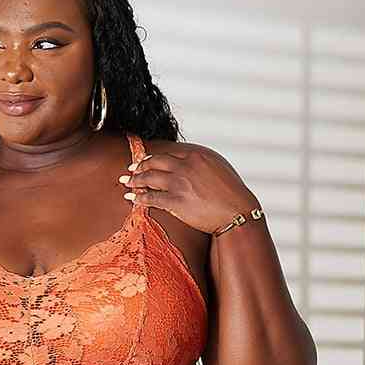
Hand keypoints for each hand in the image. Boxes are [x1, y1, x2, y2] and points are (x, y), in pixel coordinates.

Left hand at [121, 142, 260, 235]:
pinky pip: (151, 198)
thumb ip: (201, 164)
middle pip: (155, 161)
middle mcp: (186, 165)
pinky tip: (131, 198)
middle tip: (131, 169)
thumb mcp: (219, 168)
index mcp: (197, 154)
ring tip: (127, 183)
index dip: (154, 156)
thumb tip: (190, 164)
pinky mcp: (176, 201)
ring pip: (149, 177)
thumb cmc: (232, 194)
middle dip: (140, 165)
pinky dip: (138, 197)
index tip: (146, 159)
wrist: (238, 213)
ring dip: (135, 180)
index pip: (169, 151)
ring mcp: (180, 182)